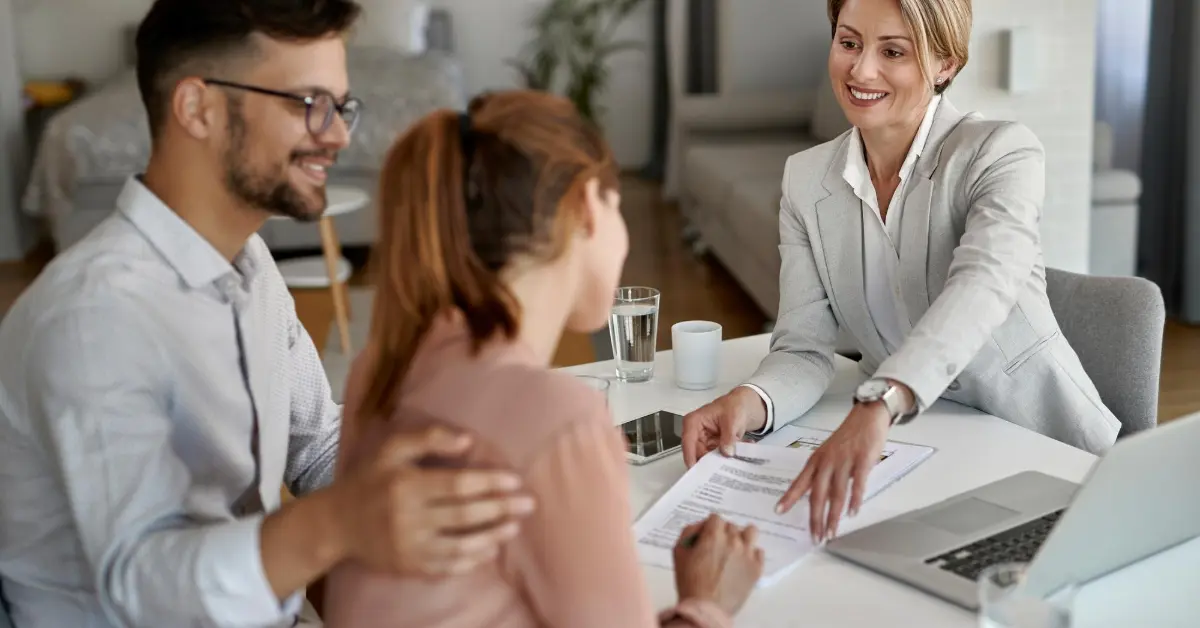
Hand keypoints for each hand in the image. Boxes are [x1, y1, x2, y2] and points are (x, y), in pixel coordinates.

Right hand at [330, 426, 534, 575]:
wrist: (336, 524)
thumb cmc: (370, 479)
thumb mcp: (392, 449)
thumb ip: (429, 438)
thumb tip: (469, 441)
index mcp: (406, 485)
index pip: (457, 485)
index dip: (489, 483)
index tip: (515, 480)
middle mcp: (408, 518)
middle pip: (464, 515)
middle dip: (500, 509)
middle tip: (528, 504)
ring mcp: (409, 547)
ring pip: (461, 545)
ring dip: (492, 537)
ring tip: (514, 527)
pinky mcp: (409, 567)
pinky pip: (448, 567)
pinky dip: (472, 560)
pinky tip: (490, 550)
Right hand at [673, 515, 763, 615]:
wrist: (706, 609)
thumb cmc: (690, 583)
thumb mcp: (678, 552)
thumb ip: (689, 532)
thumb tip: (701, 526)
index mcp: (713, 535)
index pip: (715, 518)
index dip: (709, 527)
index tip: (707, 537)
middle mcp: (733, 540)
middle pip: (731, 526)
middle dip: (723, 534)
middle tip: (717, 548)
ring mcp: (747, 554)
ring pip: (750, 532)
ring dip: (742, 536)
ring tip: (736, 548)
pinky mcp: (756, 568)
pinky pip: (759, 552)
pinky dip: (751, 554)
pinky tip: (742, 562)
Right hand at [681, 387, 766, 466]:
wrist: (743, 406)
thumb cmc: (733, 406)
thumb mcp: (732, 420)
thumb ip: (729, 437)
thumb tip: (726, 452)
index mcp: (694, 422)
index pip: (688, 442)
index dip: (690, 457)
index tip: (696, 470)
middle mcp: (695, 433)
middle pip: (697, 453)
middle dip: (709, 463)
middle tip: (721, 470)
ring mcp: (704, 441)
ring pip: (707, 458)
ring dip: (720, 460)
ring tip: (733, 459)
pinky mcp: (712, 447)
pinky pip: (716, 457)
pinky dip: (726, 457)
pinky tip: (737, 454)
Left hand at [776, 403, 890, 542]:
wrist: (867, 417)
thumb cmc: (848, 438)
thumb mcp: (828, 453)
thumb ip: (823, 474)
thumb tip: (820, 499)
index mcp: (816, 461)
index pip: (799, 482)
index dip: (789, 497)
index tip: (778, 511)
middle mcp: (826, 462)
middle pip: (817, 494)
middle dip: (815, 518)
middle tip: (814, 537)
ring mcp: (844, 461)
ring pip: (836, 494)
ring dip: (833, 516)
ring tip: (831, 533)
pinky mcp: (862, 461)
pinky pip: (857, 484)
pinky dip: (855, 501)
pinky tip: (852, 514)